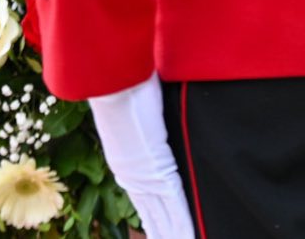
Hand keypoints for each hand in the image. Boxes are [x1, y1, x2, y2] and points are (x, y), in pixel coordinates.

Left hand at [89, 74, 194, 238]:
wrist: (113, 81)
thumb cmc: (124, 84)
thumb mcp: (137, 109)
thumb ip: (149, 120)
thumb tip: (155, 110)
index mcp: (126, 165)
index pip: (147, 203)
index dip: (157, 222)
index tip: (163, 233)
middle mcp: (133, 178)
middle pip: (155, 217)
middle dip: (166, 233)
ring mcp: (146, 179)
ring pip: (165, 218)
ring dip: (176, 235)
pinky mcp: (160, 174)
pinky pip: (176, 208)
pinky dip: (185, 226)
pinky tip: (191, 237)